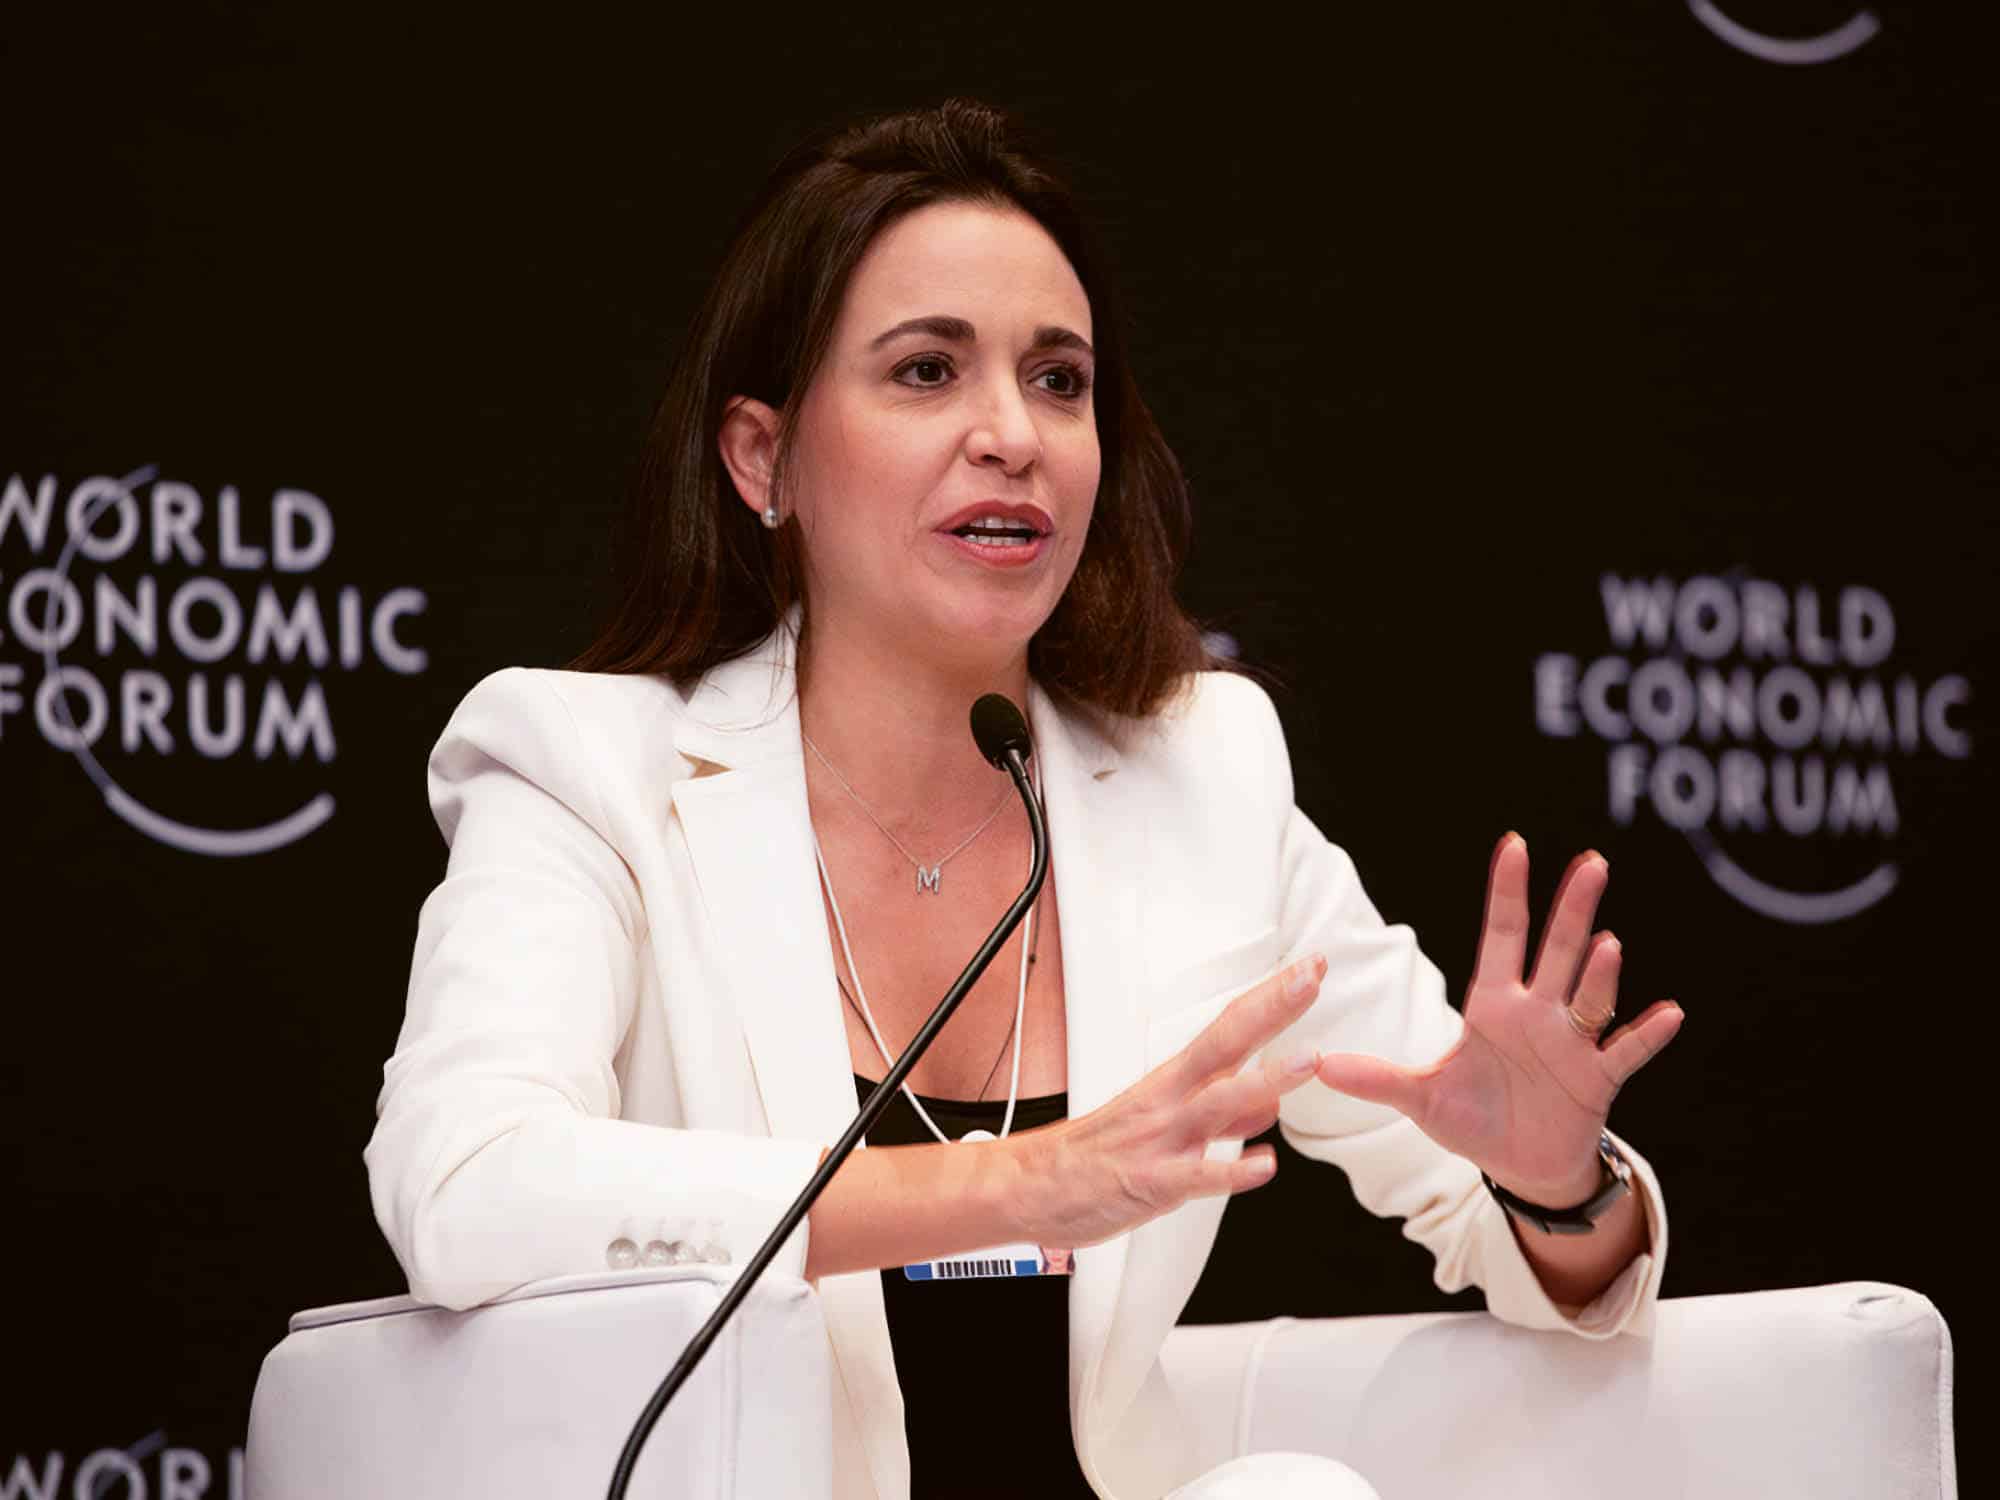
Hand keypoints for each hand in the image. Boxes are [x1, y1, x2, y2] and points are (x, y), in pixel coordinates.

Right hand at [1005, 954, 1329, 1247]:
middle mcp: (1169, 1100)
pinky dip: (1229, 1171)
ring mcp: (1161, 1138)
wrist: (1032, 1185)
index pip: (1230, 1027)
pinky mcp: (1150, 1182)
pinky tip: (1264, 1167)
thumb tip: (1271, 1104)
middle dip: (1271, 1009)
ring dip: (1264, 1081)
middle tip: (1310, 976)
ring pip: (1216, 1103)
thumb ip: (1223, 1115)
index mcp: (1174, 1081)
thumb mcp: (1165, 1125)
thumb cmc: (1096, 1154)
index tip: (1309, 969)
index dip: (1271, 998)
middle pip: (1226, 1043)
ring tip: (1307, 1061)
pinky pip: (1194, 1176)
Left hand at [1314, 834, 1683, 1204]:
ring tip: (1609, 943)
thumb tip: (1320, 1065)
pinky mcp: (1597, 1080)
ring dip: (1601, 974)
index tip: (1515, 844)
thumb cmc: (1473, 1119)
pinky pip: (1625, 1052)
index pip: (1502, 937)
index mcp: (1493, 1006)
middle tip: (1591, 864)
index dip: (1507, 893)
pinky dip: (1646, 1035)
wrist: (1519, 1166)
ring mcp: (1572, 1043)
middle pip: (1556, 952)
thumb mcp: (1422, 1098)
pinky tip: (1669, 1012)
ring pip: (1590, 996)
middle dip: (1572, 910)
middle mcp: (1538, 1013)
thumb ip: (1378, 1078)